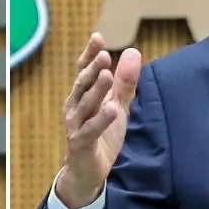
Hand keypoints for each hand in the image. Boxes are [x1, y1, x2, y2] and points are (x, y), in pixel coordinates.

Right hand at [56, 33, 141, 208]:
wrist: (88, 171)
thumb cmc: (101, 135)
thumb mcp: (117, 106)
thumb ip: (125, 82)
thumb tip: (133, 51)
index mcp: (82, 96)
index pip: (84, 71)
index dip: (89, 54)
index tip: (97, 37)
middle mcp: (75, 107)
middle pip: (82, 84)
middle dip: (92, 69)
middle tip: (104, 55)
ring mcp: (75, 125)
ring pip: (86, 104)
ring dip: (96, 90)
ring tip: (106, 75)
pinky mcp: (80, 143)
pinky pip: (90, 129)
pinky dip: (100, 120)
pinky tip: (111, 110)